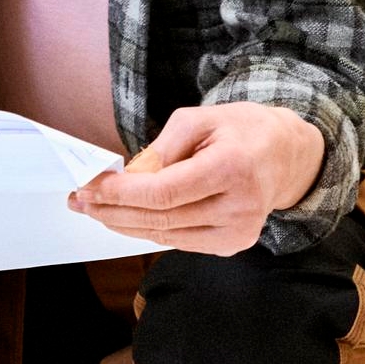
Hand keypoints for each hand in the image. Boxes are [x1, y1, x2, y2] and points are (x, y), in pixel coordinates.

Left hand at [68, 102, 327, 254]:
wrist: (285, 155)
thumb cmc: (239, 130)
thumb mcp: (198, 119)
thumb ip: (161, 149)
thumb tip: (127, 178)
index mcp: (233, 168)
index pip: (165, 192)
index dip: (122, 195)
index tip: (89, 187)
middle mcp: (240, 206)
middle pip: (162, 219)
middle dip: (113, 211)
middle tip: (79, 201)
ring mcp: (240, 231)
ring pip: (167, 236)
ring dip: (124, 225)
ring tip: (93, 210)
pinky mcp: (235, 244)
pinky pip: (180, 241)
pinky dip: (150, 230)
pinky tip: (125, 219)